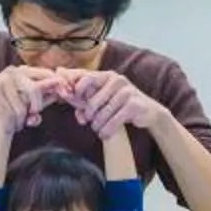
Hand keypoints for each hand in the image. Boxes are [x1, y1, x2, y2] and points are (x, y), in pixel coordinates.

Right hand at [0, 66, 68, 132]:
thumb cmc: (3, 100)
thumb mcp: (23, 96)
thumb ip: (41, 94)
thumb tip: (60, 94)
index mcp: (24, 70)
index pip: (47, 74)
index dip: (59, 85)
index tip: (67, 96)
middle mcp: (14, 72)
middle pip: (34, 90)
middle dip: (37, 106)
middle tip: (34, 114)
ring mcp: (3, 82)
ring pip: (22, 105)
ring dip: (22, 118)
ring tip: (20, 123)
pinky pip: (10, 111)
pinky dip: (13, 121)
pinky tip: (12, 125)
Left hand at [55, 69, 169, 138]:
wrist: (146, 112)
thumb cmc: (118, 104)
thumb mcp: (101, 98)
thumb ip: (82, 97)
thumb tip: (64, 95)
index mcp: (106, 75)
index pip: (84, 78)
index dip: (74, 92)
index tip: (71, 102)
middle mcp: (116, 80)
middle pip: (91, 102)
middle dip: (88, 116)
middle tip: (89, 122)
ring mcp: (126, 91)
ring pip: (101, 114)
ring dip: (97, 126)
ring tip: (98, 129)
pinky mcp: (133, 105)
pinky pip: (113, 122)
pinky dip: (107, 131)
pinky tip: (105, 134)